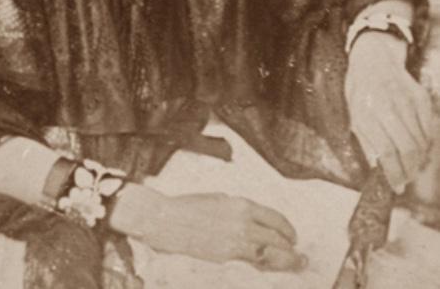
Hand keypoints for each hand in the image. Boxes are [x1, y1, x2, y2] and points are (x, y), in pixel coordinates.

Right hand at [109, 184, 306, 271]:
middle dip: (291, 249)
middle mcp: (242, 221)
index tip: (293, 237)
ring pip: (269, 253)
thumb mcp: (218, 200)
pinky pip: (252, 263)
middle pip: (276, 238)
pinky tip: (270, 268)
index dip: (287, 229)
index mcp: (241, 204)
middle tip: (301, 257)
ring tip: (294, 264)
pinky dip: (265, 266)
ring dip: (285, 260)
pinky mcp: (226, 257)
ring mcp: (235, 241)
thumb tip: (252, 221)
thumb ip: (237, 210)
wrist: (166, 220)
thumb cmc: (189, 207)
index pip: (274, 218)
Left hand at [345, 31, 432, 191]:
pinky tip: (419, 149)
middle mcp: (389, 105)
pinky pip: (429, 128)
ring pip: (421, 140)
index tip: (396, 186)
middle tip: (406, 179)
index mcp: (367, 110)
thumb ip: (366, 140)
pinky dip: (426, 144)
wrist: (374, 58)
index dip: (394, 172)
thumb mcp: (353, 113)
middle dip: (410, 170)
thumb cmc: (359, 88)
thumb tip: (380, 167)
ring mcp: (407, 100)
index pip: (387, 150)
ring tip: (412, 167)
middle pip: (408, 148)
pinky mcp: (421, 97)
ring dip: (419, 160)